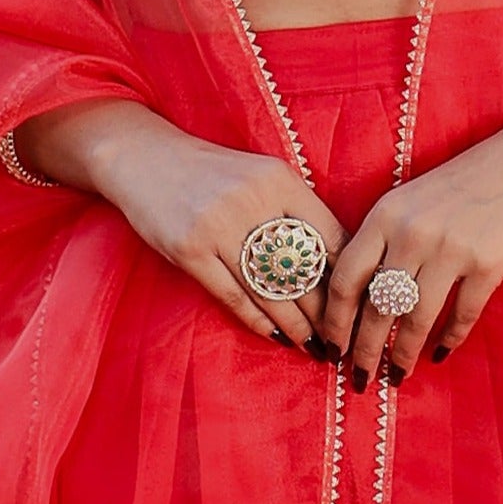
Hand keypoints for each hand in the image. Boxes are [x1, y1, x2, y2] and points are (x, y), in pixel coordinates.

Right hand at [19, 101, 342, 353]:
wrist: (145, 157)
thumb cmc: (212, 173)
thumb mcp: (260, 176)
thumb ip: (294, 209)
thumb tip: (335, 262)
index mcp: (279, 180)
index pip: (329, 236)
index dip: (347, 277)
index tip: (358, 305)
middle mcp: (252, 200)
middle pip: (303, 268)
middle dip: (326, 310)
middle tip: (341, 337)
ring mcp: (218, 225)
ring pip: (270, 289)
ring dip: (296, 324)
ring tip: (313, 346)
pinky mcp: (189, 248)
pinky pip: (233, 295)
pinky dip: (258, 320)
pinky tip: (275, 335)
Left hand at [320, 31, 502, 384]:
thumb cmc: (466, 182)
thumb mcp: (411, 199)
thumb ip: (384, 239)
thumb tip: (357, 298)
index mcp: (385, 214)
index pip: (345, 278)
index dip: (334, 321)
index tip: (332, 348)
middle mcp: (413, 232)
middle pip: (375, 307)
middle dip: (363, 351)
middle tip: (359, 379)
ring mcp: (452, 249)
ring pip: (415, 319)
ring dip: (403, 355)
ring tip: (397, 376)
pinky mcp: (489, 264)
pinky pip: (461, 316)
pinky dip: (449, 340)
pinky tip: (440, 354)